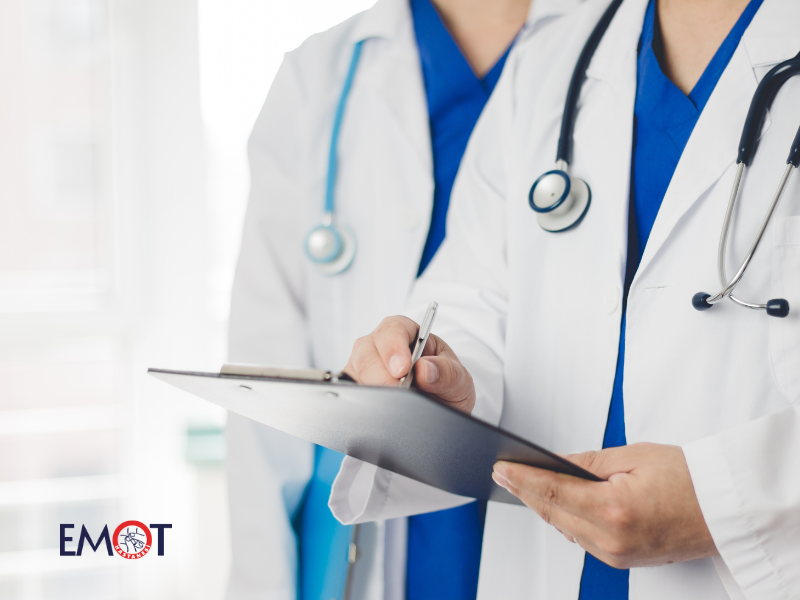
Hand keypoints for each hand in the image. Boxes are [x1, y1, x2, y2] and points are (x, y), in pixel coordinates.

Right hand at [342, 316, 475, 412]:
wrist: (440, 409)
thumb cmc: (447, 384)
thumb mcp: (459, 378)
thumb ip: (447, 372)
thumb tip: (425, 370)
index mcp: (407, 332)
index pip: (393, 330)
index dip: (394, 348)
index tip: (403, 369)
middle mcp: (380, 346)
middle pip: (367, 353)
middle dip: (383, 377)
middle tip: (401, 394)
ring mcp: (364, 367)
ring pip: (354, 374)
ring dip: (373, 391)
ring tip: (394, 406)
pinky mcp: (356, 388)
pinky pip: (349, 393)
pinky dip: (362, 403)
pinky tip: (378, 412)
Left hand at [492, 443, 717, 568]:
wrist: (724, 510)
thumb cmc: (688, 479)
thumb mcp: (634, 456)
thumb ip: (587, 461)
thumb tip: (553, 462)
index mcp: (615, 509)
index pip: (553, 492)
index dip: (522, 478)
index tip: (501, 468)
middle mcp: (612, 539)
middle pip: (552, 512)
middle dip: (525, 490)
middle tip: (503, 472)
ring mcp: (617, 554)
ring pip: (564, 527)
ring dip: (543, 505)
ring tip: (522, 482)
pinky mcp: (622, 560)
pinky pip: (581, 538)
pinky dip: (565, 518)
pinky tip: (554, 502)